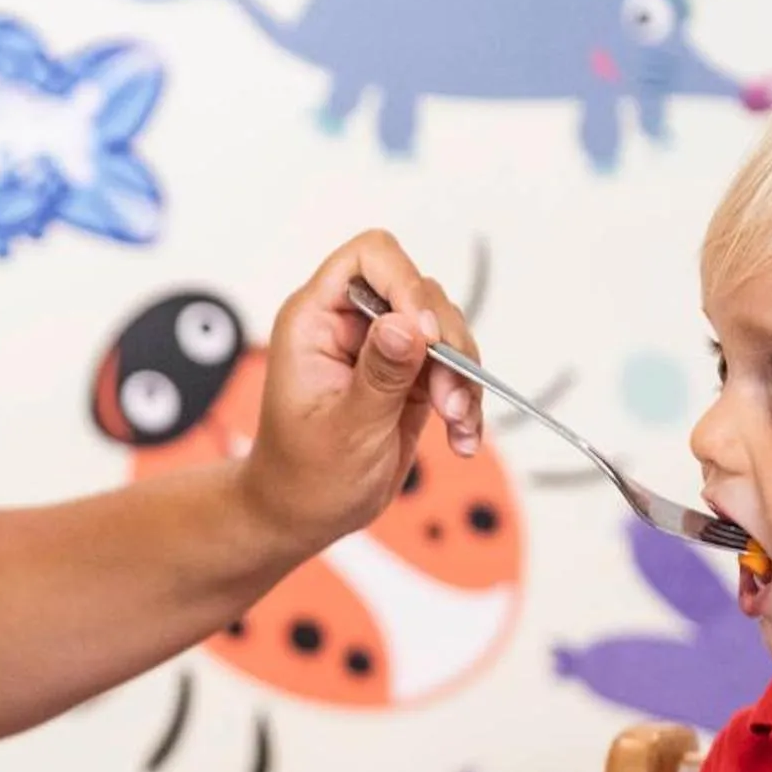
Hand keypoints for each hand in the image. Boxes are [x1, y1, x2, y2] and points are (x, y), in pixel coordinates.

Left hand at [240, 229, 483, 552]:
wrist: (304, 513)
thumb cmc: (303, 476)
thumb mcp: (345, 428)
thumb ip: (379, 374)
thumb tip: (406, 324)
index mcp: (314, 320)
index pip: (368, 258)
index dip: (405, 284)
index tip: (427, 335)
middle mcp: (349, 324)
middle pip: (420, 292)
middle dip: (446, 344)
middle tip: (448, 400)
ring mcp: (382, 348)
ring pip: (445, 329)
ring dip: (463, 376)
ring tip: (458, 423)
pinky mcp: (408, 375)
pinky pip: (455, 368)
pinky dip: (468, 401)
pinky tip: (462, 437)